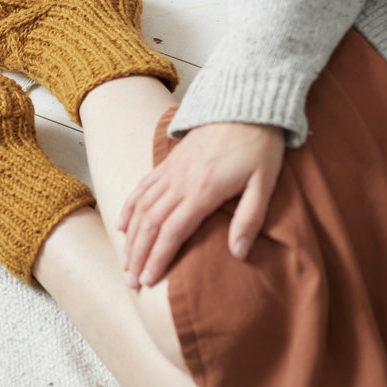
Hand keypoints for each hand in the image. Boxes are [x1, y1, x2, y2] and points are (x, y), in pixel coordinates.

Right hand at [116, 121, 284, 287]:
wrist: (245, 105)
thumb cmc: (259, 147)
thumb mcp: (264, 183)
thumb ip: (250, 218)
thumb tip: (239, 253)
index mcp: (203, 191)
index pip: (172, 231)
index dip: (158, 258)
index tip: (149, 281)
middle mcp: (180, 182)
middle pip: (150, 224)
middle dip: (139, 255)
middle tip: (132, 281)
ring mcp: (171, 171)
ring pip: (142, 208)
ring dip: (131, 237)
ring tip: (125, 262)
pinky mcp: (168, 162)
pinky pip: (142, 187)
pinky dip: (129, 207)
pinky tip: (122, 225)